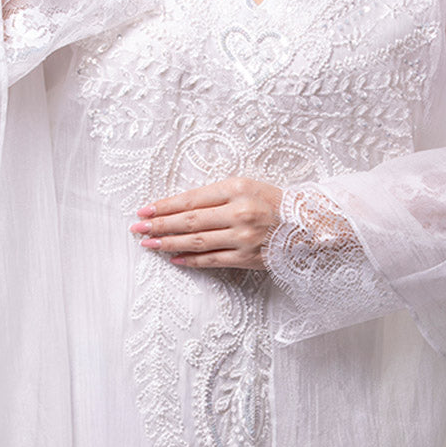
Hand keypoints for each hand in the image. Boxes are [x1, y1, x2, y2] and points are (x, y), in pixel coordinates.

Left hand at [129, 177, 281, 269]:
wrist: (307, 223)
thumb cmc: (273, 202)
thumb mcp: (246, 186)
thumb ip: (215, 195)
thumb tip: (179, 207)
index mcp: (236, 188)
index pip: (191, 199)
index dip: (165, 206)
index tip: (145, 210)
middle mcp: (238, 212)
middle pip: (189, 220)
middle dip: (159, 225)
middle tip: (138, 228)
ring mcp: (242, 237)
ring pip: (196, 241)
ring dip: (168, 243)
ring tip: (148, 244)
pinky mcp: (246, 257)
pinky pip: (211, 260)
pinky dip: (190, 259)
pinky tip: (174, 258)